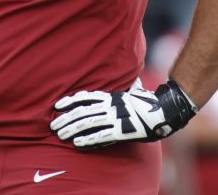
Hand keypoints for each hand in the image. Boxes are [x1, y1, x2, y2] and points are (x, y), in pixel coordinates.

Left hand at [51, 79, 197, 149]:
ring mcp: (115, 119)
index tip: (57, 105)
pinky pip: (101, 136)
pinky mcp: (121, 131)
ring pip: (88, 123)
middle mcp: (111, 106)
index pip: (86, 97)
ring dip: (72, 129)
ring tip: (60, 134)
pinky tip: (77, 143)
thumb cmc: (149, 101)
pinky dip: (88, 139)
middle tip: (53, 124)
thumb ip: (126, 84)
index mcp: (112, 96)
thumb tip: (128, 75)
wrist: (165, 111)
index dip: (71, 101)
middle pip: (83, 111)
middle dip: (66, 118)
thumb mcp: (134, 89)